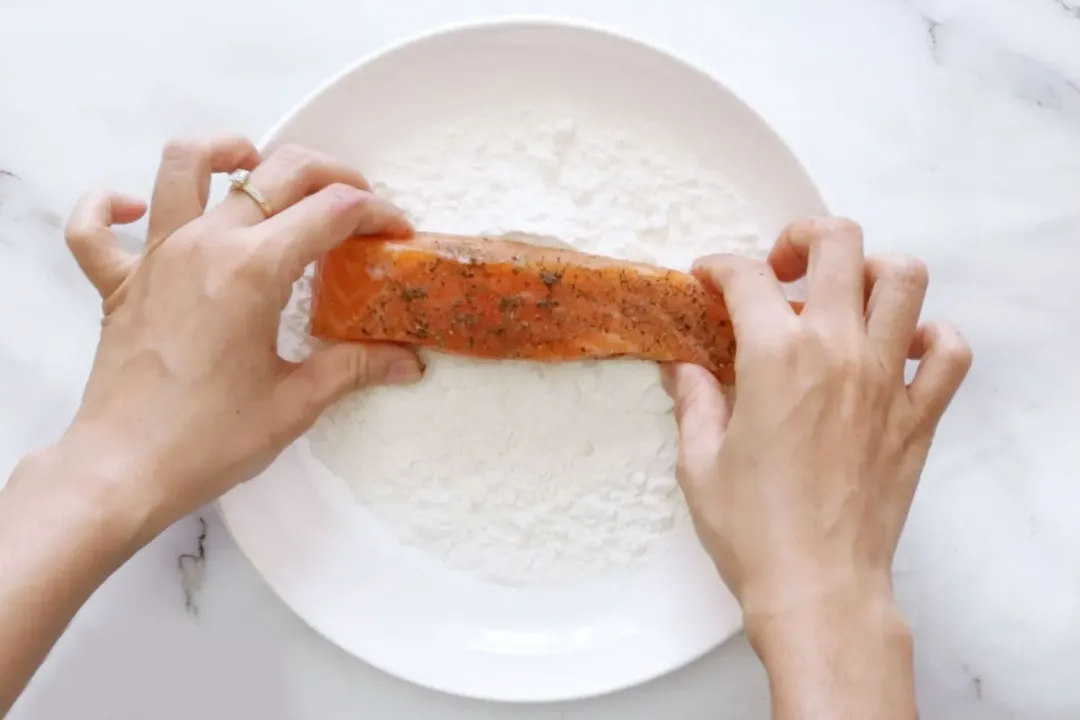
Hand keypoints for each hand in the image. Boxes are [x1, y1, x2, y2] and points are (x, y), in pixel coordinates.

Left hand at [56, 137, 422, 532]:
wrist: (125, 471)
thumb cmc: (208, 440)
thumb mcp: (296, 402)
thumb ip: (354, 367)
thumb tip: (405, 361)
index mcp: (253, 269)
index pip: (331, 212)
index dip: (375, 212)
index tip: (395, 231)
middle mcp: (203, 246)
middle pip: (276, 171)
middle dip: (329, 173)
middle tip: (355, 201)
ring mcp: (155, 257)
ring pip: (182, 165)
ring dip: (223, 150)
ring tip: (253, 163)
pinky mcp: (118, 283)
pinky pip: (95, 226)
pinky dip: (111, 206)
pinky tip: (137, 208)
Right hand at [663, 218, 971, 616]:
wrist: (817, 588)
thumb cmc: (753, 532)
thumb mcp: (698, 461)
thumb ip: (692, 400)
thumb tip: (682, 368)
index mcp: (775, 357)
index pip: (746, 277)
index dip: (718, 267)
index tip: (707, 278)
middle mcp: (837, 352)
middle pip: (838, 244)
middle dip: (802, 237)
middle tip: (780, 267)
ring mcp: (886, 380)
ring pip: (904, 278)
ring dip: (870, 271)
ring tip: (841, 297)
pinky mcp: (917, 416)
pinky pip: (949, 351)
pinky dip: (931, 336)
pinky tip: (898, 348)